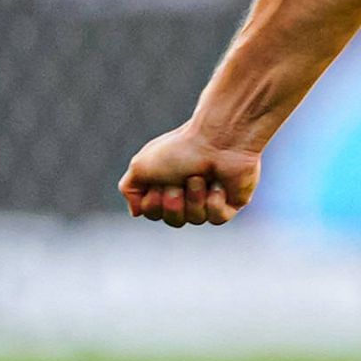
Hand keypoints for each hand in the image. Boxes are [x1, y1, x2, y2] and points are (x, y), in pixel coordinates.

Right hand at [121, 120, 260, 226]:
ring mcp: (209, 200)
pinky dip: (214, 201)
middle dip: (174, 201)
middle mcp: (186, 195)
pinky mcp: (230, 204)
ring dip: (195, 197)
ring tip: (202, 176)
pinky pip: (217, 219)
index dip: (154, 201)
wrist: (219, 139)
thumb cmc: (180, 149)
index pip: (152, 213)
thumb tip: (137, 212)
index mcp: (165, 186)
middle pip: (173, 221)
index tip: (160, 179)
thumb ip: (129, 189)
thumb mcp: (141, 165)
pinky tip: (218, 184)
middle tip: (181, 178)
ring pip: (196, 220)